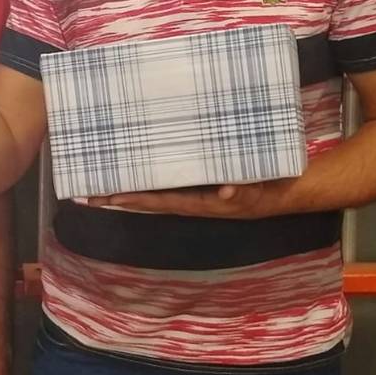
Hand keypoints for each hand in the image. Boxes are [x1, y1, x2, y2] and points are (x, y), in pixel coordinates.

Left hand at [88, 182, 276, 218]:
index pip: (161, 201)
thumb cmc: (271, 188)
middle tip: (87, 195)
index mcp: (201, 202)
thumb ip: (243, 191)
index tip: (108, 197)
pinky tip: (134, 172)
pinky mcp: (200, 182)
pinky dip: (150, 179)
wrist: (288, 189)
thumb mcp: (259, 189)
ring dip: (129, 190)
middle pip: (150, 200)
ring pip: (156, 192)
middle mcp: (192, 200)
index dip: (135, 199)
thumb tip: (226, 193)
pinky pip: (169, 182)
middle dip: (119, 198)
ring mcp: (195, 193)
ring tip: (99, 186)